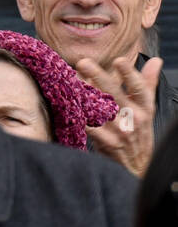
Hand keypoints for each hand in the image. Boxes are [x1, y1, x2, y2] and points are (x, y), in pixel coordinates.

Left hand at [76, 54, 158, 175]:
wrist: (137, 166)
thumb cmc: (139, 131)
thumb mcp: (147, 108)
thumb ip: (147, 83)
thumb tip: (156, 60)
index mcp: (144, 107)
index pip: (139, 88)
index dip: (129, 74)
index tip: (119, 60)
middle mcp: (134, 118)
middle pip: (116, 94)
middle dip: (99, 77)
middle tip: (83, 63)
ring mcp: (121, 131)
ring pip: (100, 108)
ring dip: (84, 94)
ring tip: (71, 80)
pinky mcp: (108, 143)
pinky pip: (91, 126)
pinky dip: (81, 115)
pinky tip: (69, 104)